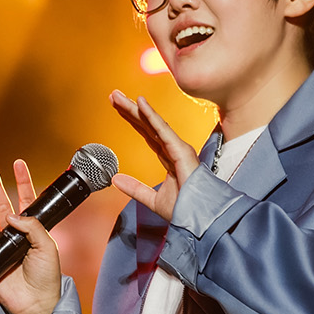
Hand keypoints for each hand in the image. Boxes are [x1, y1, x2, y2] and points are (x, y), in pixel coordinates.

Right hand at [0, 159, 60, 313]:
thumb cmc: (47, 276)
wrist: (36, 303)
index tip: (18, 163)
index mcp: (32, 230)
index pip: (26, 200)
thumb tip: (9, 215)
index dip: (22, 181)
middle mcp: (14, 235)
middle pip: (1, 205)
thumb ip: (32, 227)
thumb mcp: (47, 246)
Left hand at [109, 90, 198, 221]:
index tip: (118, 107)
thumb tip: (115, 179)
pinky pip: (163, 130)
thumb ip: (135, 188)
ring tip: (119, 96)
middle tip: (114, 95)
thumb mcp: (153, 200)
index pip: (147, 134)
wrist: (199, 218)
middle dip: (130, 110)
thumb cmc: (185, 210)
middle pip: (147, 125)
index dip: (133, 120)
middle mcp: (173, 150)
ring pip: (152, 124)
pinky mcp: (181, 151)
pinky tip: (140, 103)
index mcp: (169, 158)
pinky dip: (151, 115)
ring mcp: (178, 148)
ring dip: (135, 108)